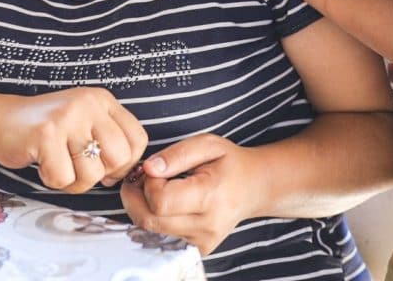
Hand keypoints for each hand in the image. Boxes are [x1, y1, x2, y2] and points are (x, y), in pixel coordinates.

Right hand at [0, 87, 146, 193]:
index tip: (106, 168)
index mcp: (102, 100)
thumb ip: (108, 140)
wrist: (0, 120)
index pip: (137, 139)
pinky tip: (42, 164)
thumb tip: (129, 174)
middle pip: (119, 158)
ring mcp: (67, 117)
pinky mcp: (46, 134)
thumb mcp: (84, 124)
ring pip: (92, 173)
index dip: (126, 163)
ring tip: (58, 164)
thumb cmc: (46, 132)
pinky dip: (52, 180)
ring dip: (74, 181)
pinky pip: (63, 178)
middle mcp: (89, 104)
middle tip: (78, 168)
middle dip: (100, 174)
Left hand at [120, 133, 258, 255]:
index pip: (159, 200)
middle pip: (149, 220)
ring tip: (156, 188)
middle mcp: (206, 226)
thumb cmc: (230, 163)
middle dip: (137, 196)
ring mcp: (202, 242)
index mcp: (210, 197)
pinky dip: (155, 219)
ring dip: (144, 207)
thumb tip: (148, 168)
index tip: (155, 169)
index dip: (148, 182)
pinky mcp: (198, 249)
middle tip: (144, 178)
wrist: (255, 187)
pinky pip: (161, 237)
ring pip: (151, 230)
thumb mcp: (207, 144)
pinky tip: (166, 203)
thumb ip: (176, 154)